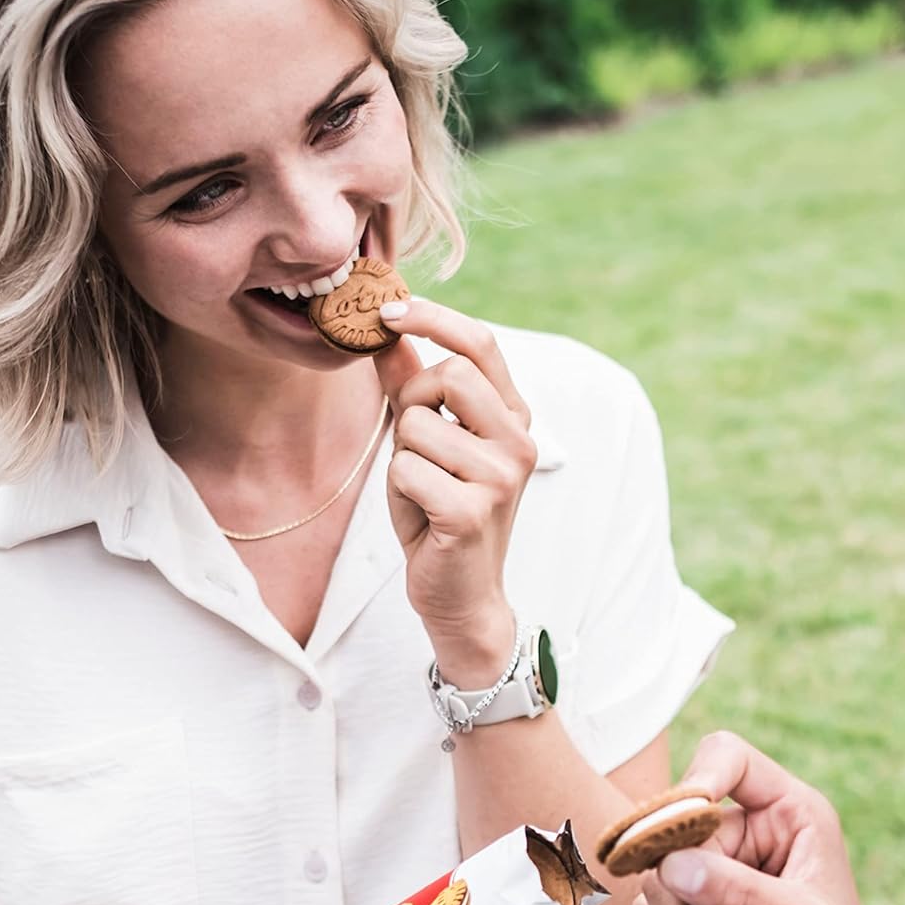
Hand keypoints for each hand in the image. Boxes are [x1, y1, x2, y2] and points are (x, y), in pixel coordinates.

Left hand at [373, 299, 536, 684]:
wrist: (460, 594)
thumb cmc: (441, 514)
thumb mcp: (426, 443)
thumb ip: (411, 387)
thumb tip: (387, 332)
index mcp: (513, 419)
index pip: (481, 344)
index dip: (433, 316)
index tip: (388, 309)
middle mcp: (518, 442)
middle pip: (448, 373)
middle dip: (412, 401)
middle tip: (414, 445)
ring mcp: (501, 477)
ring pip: (418, 424)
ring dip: (403, 456)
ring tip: (422, 491)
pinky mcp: (473, 511)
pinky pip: (407, 469)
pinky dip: (399, 492)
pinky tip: (422, 519)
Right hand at [634, 732, 904, 904]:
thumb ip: (741, 894)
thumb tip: (671, 868)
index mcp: (790, 813)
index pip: (728, 758)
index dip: (699, 781)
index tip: (684, 826)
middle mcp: (749, 834)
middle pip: (675, 825)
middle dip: (685, 885)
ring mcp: (715, 875)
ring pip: (654, 875)